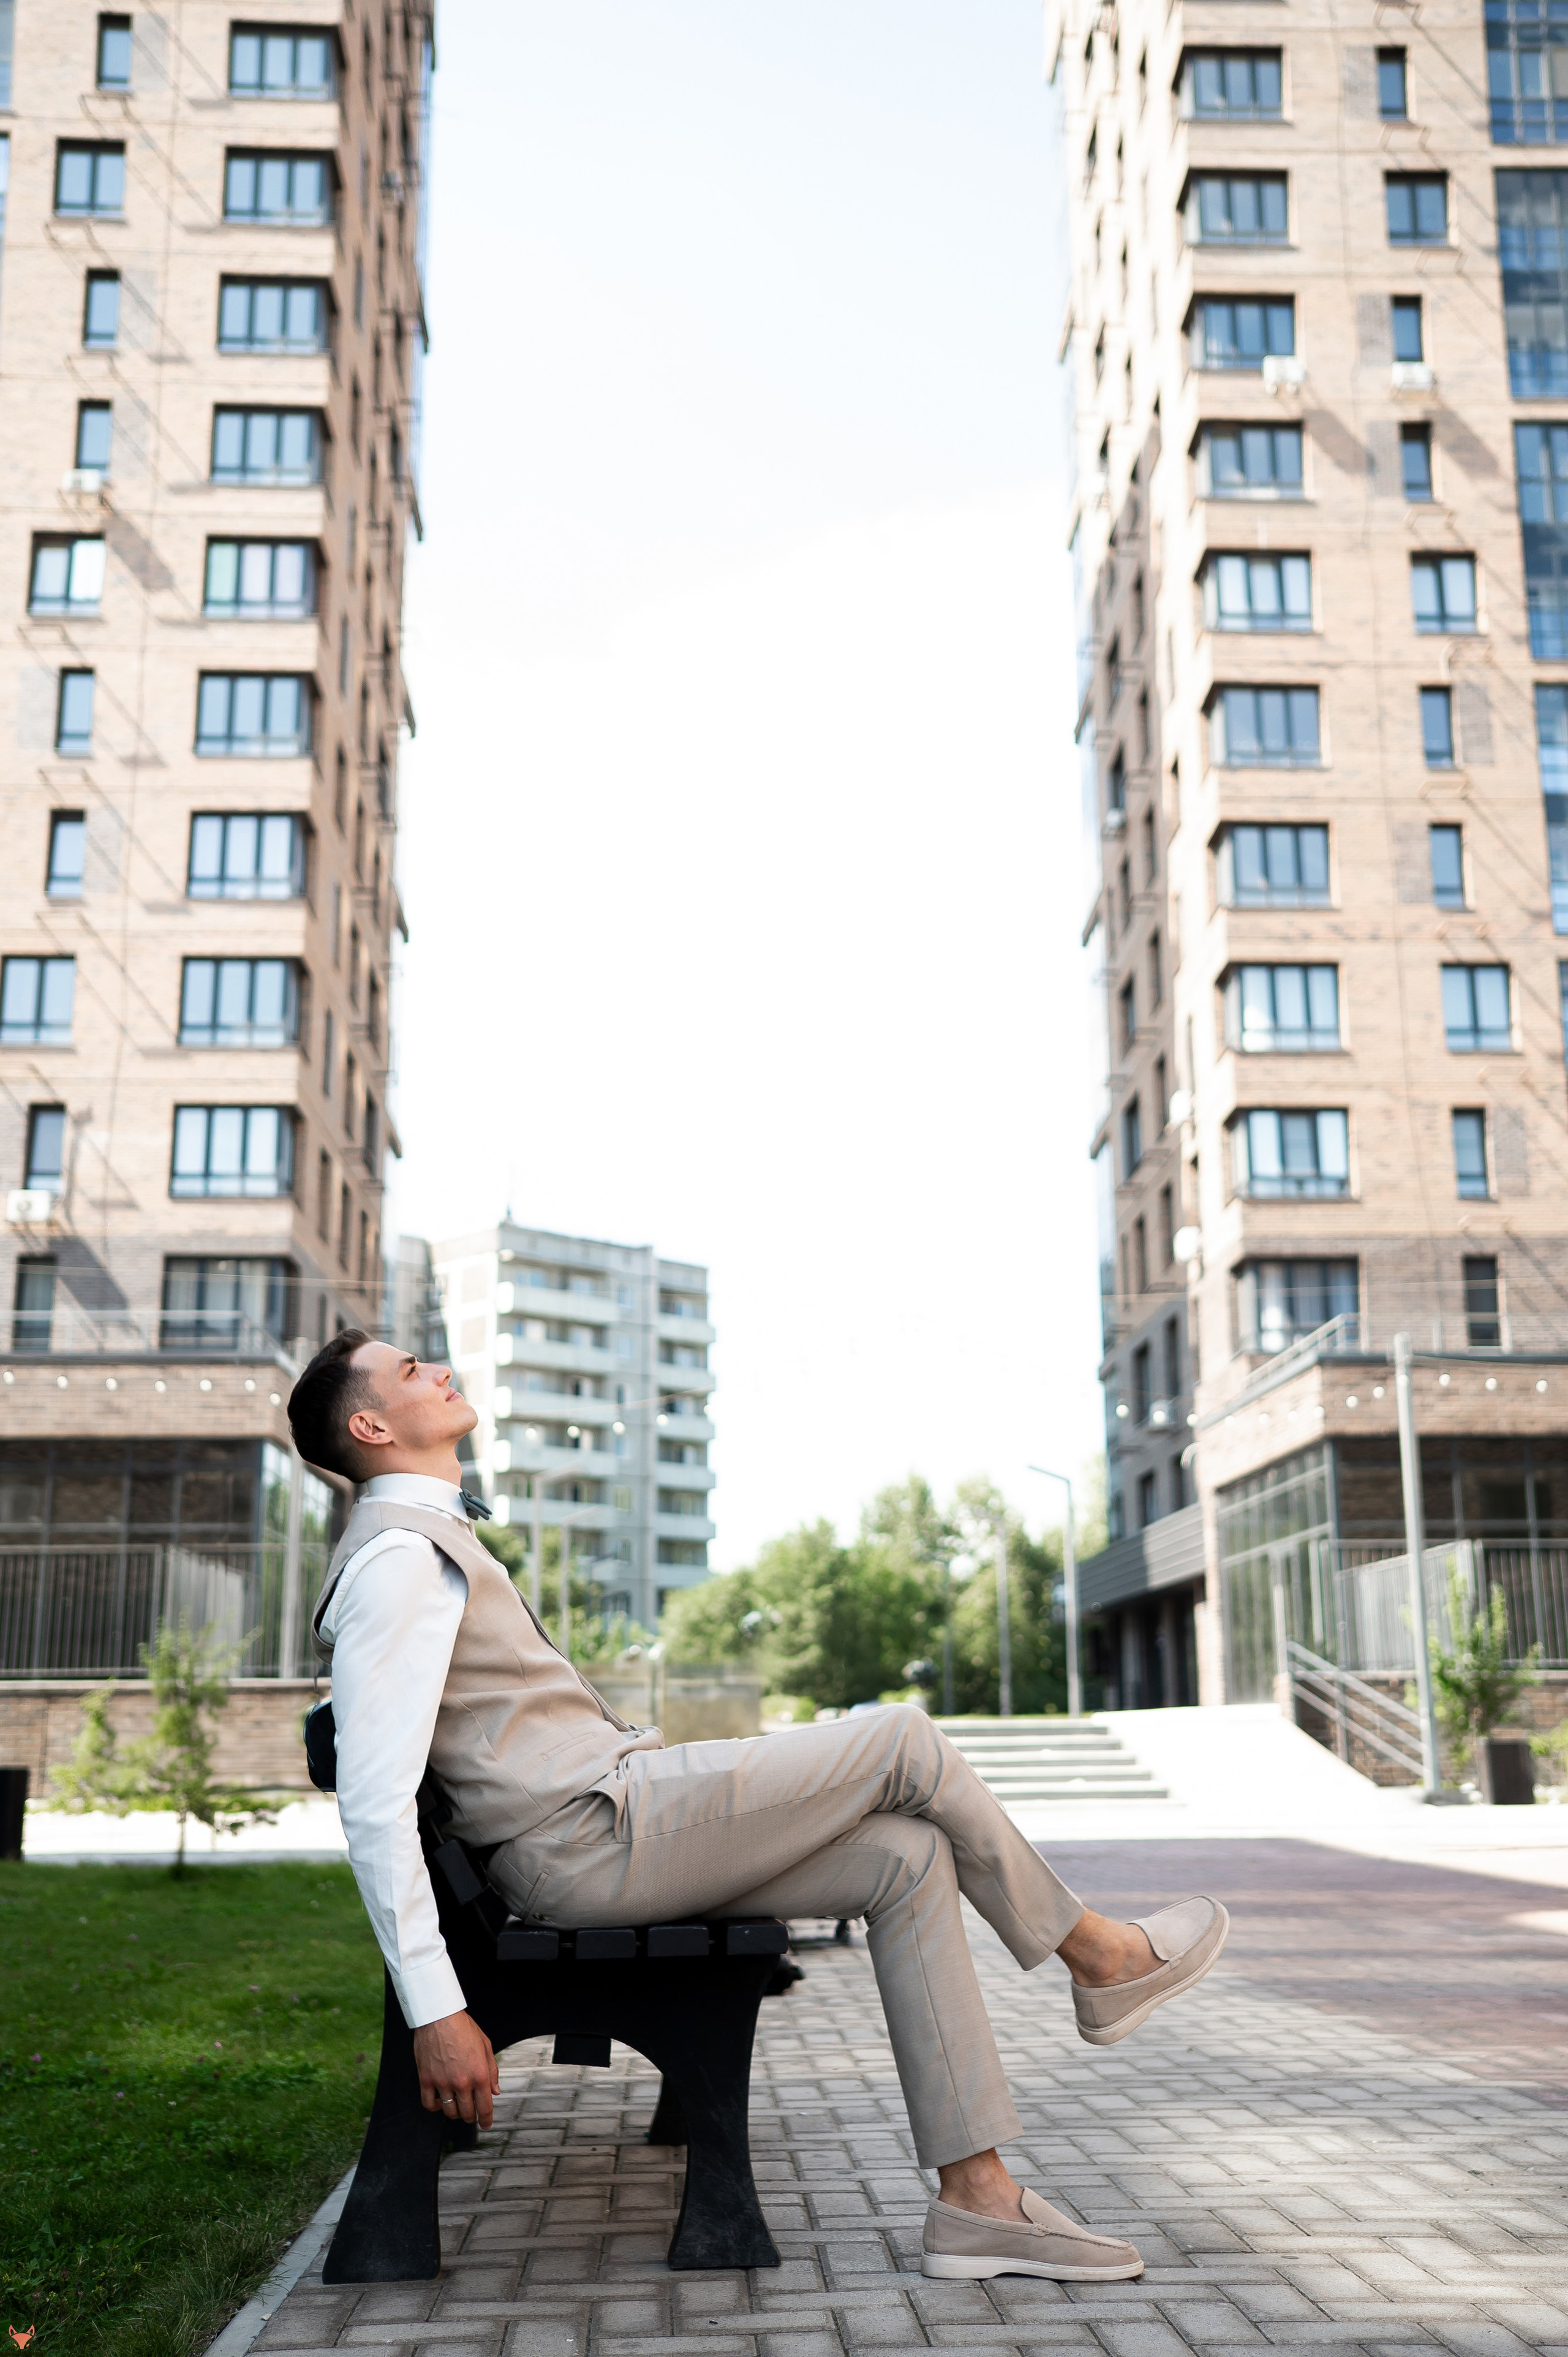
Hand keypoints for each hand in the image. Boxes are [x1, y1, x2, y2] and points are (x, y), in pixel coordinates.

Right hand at [413, 2009, 499, 2127]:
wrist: (440, 2016)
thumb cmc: (463, 2028)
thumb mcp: (486, 2046)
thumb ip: (492, 2071)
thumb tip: (495, 2091)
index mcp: (479, 2074)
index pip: (485, 2107)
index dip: (486, 2120)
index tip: (486, 2125)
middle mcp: (462, 2082)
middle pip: (467, 2113)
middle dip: (471, 2116)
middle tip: (471, 2113)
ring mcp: (442, 2082)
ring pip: (449, 2111)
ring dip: (454, 2112)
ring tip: (457, 2105)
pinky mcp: (426, 2079)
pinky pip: (429, 2104)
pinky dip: (435, 2107)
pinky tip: (439, 2101)